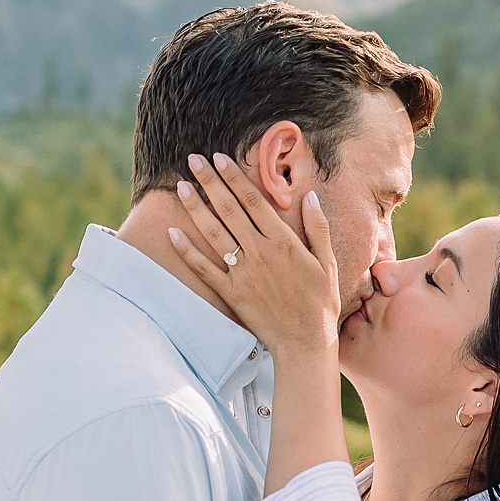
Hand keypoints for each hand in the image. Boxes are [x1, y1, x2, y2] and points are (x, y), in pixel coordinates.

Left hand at [169, 153, 341, 357]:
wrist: (305, 342)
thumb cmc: (319, 302)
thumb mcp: (327, 262)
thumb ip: (318, 228)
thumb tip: (309, 198)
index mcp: (283, 242)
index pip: (253, 201)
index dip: (234, 178)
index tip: (219, 159)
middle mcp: (260, 253)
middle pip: (228, 210)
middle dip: (209, 182)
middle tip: (192, 160)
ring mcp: (242, 273)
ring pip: (213, 234)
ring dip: (195, 208)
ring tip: (181, 187)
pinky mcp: (231, 293)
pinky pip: (204, 269)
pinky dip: (187, 251)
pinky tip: (173, 233)